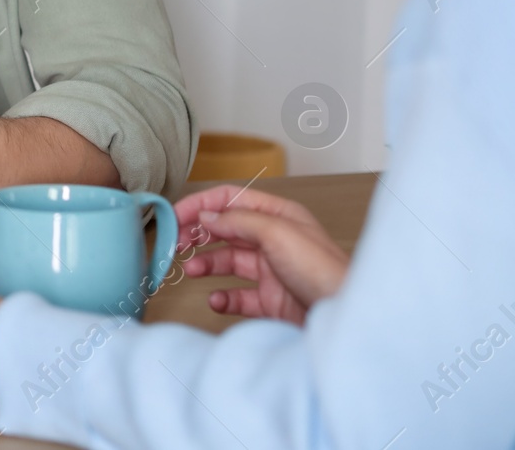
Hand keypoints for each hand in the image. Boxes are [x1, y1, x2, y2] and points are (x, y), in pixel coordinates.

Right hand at [175, 184, 349, 324]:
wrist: (344, 319)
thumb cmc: (323, 272)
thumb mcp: (278, 233)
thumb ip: (238, 221)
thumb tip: (206, 216)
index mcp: (278, 216)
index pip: (231, 200)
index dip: (201, 205)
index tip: (174, 216)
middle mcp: (274, 240)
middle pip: (226, 230)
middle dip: (199, 235)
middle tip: (177, 244)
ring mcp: (272, 271)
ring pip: (227, 262)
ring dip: (206, 264)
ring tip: (191, 271)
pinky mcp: (271, 301)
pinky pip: (238, 296)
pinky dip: (222, 298)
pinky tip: (217, 300)